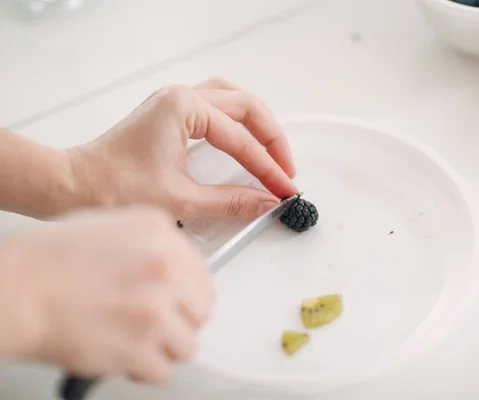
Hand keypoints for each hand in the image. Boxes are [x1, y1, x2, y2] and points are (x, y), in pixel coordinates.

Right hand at [0, 206, 212, 383]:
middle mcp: (164, 269)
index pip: (204, 276)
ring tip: (139, 340)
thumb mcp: (112, 225)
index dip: (190, 295)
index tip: (181, 304)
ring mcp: (154, 310)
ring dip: (164, 347)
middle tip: (160, 324)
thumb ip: (153, 241)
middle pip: (201, 311)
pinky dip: (144, 370)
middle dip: (181, 321)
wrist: (19, 289)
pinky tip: (127, 356)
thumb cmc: (52, 259)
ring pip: (187, 345)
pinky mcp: (138, 348)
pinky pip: (162, 371)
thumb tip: (177, 264)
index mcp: (161, 235)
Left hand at [68, 77, 297, 221]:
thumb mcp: (181, 200)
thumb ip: (231, 201)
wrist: (71, 186)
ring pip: (231, 97)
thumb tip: (266, 203)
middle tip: (285, 169)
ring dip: (256, 121)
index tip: (284, 188)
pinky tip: (242, 135)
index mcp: (184, 108)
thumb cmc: (112, 189)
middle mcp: (180, 97)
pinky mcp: (168, 115)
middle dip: (271, 138)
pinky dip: (235, 118)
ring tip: (272, 148)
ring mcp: (173, 103)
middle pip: (245, 106)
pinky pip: (214, 104)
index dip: (268, 167)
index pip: (241, 140)